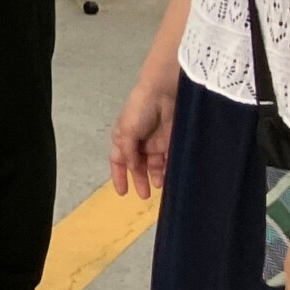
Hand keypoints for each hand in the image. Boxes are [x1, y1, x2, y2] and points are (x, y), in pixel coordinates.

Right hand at [108, 74, 176, 199]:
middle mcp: (138, 143)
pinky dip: (168, 170)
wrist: (163, 93)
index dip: (119, 176)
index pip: (118, 161)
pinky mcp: (171, 142)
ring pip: (154, 165)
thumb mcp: (126, 130)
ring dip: (155, 177)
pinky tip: (169, 177)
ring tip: (159, 187)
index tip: (122, 193)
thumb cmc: (139, 109)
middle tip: (144, 195)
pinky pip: (169, 160)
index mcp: (123, 138)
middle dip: (140, 181)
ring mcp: (155, 143)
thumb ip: (127, 151)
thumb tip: (131, 167)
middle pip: (137, 166)